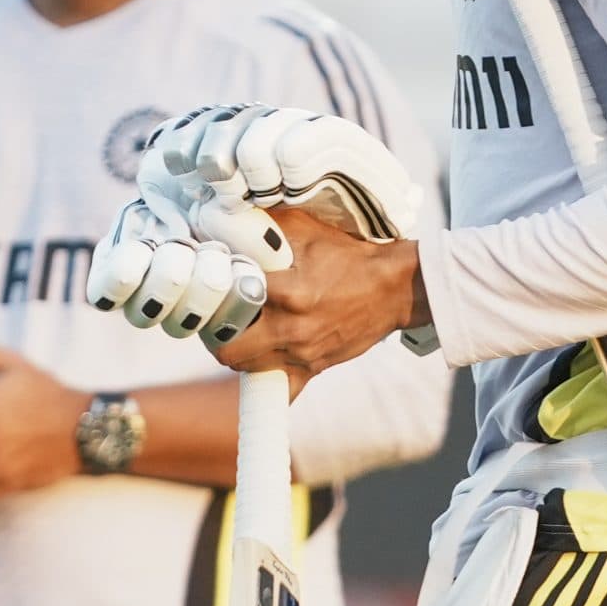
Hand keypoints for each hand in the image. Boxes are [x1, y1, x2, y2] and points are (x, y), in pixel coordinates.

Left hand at [207, 207, 425, 384]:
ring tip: (240, 333)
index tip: (212, 286)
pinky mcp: (315, 366)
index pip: (228, 300)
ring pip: (245, 366)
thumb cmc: (349, 255)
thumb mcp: (306, 229)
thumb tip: (226, 214)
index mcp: (286, 290)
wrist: (394, 287)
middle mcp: (291, 326)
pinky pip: (282, 391)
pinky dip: (269, 383)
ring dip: (237, 351)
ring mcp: (303, 351)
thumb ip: (265, 226)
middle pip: (228, 347)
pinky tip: (266, 365)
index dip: (213, 293)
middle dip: (216, 333)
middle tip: (220, 317)